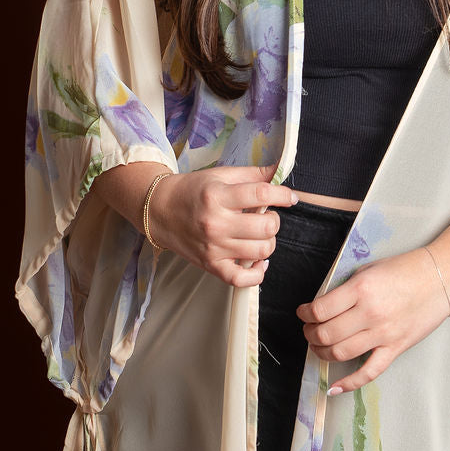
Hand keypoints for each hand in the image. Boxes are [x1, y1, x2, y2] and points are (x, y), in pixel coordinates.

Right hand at [150, 164, 297, 287]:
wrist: (160, 211)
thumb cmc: (191, 191)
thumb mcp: (219, 175)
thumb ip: (251, 174)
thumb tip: (279, 171)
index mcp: (218, 196)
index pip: (262, 195)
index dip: (283, 195)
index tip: (289, 197)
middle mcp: (216, 223)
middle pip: (266, 227)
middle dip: (273, 219)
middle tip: (265, 215)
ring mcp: (214, 247)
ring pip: (261, 251)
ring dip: (268, 242)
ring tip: (259, 234)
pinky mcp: (211, 265)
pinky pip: (241, 279)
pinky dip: (257, 273)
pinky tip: (259, 261)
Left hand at [296, 248, 449, 394]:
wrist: (441, 277)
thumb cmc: (405, 269)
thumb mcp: (369, 270)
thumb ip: (346, 289)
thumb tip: (323, 306)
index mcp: (361, 289)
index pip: (320, 309)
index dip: (305, 314)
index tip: (303, 313)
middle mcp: (370, 313)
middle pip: (326, 334)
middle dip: (310, 334)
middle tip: (309, 330)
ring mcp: (384, 333)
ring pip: (341, 353)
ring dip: (322, 353)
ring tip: (318, 347)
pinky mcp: (396, 347)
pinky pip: (369, 371)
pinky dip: (350, 383)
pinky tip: (334, 387)